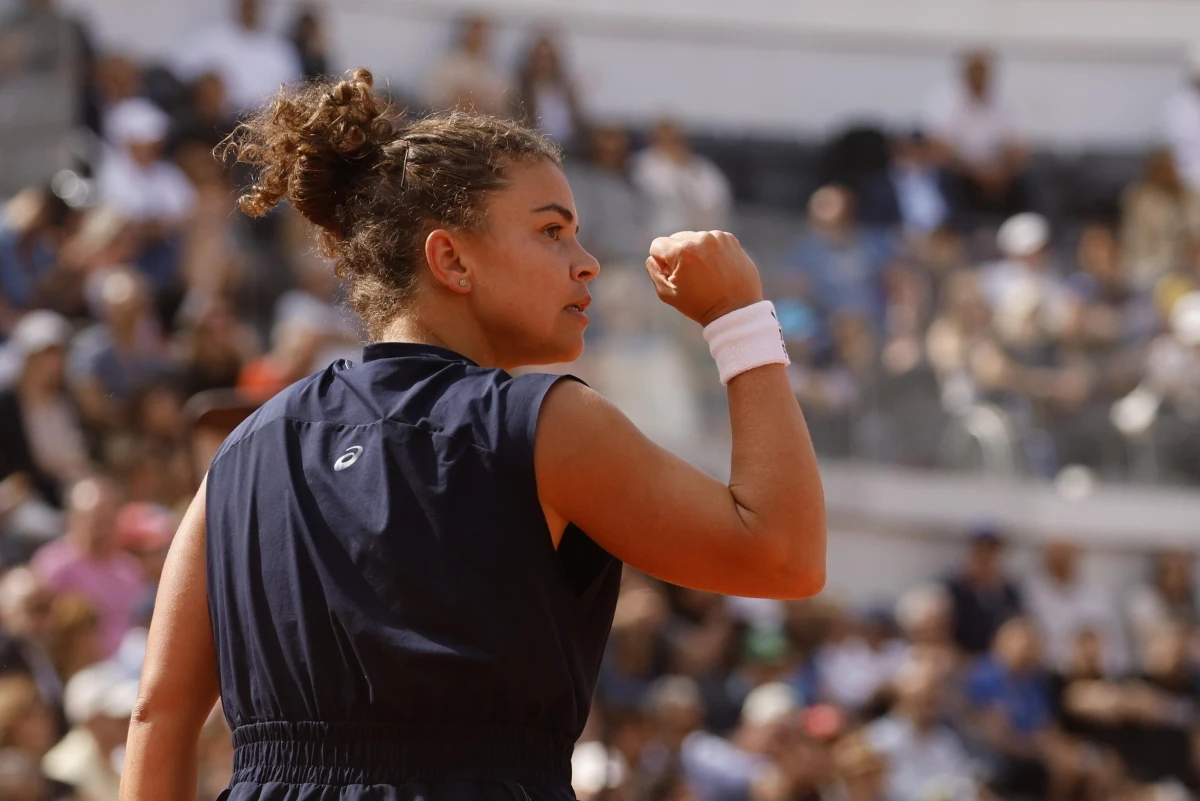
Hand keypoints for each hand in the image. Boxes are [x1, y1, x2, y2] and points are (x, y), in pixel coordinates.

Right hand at [645, 231, 762, 326]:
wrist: (736, 310)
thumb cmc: (700, 304)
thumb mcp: (667, 293)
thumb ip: (653, 271)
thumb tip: (654, 257)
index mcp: (683, 250)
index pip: (657, 245)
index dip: (661, 263)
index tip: (675, 277)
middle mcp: (701, 238)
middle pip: (675, 239)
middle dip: (678, 255)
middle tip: (692, 277)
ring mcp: (718, 237)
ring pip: (694, 239)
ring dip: (695, 252)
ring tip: (706, 274)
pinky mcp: (731, 240)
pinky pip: (711, 240)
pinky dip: (710, 251)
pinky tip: (716, 269)